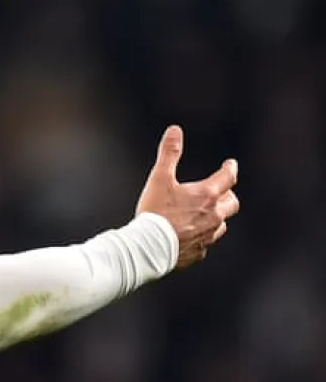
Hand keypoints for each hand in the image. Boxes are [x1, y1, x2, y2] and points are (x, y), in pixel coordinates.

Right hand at [135, 125, 238, 268]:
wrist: (149, 247)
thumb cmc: (155, 212)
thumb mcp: (159, 178)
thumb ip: (169, 154)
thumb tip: (175, 130)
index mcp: (207, 195)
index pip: (228, 177)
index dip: (230, 168)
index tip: (230, 164)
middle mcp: (214, 215)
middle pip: (232, 203)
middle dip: (228, 195)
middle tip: (222, 192)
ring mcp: (208, 235)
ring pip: (222, 224)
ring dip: (217, 218)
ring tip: (206, 215)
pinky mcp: (199, 251)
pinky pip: (206, 242)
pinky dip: (201, 236)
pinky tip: (190, 236)